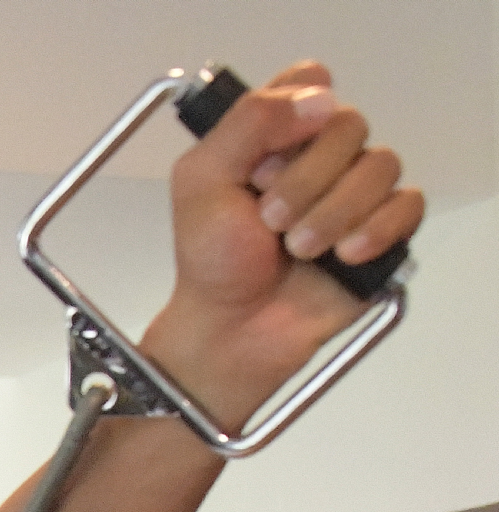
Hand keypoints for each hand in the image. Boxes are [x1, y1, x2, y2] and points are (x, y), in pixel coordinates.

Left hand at [148, 63, 422, 428]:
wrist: (229, 330)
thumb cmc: (211, 262)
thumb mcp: (201, 182)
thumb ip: (246, 124)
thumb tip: (317, 97)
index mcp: (277, 135)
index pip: (311, 83)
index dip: (295, 115)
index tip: (262, 161)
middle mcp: (321, 155)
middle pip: (349, 124)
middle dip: (305, 179)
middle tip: (271, 221)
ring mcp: (355, 191)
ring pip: (381, 164)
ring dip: (333, 212)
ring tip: (298, 249)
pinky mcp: (382, 230)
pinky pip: (408, 205)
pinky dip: (375, 230)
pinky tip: (342, 257)